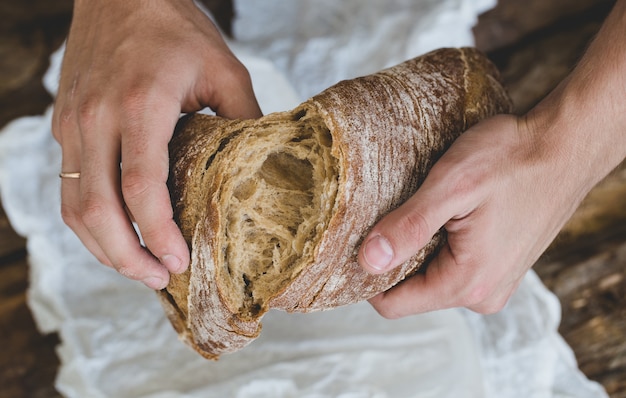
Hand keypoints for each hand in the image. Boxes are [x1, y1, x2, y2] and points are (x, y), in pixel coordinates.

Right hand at [52, 0, 261, 288]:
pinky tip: (118, 232)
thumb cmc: (175, 26)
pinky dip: (90, 219)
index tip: (179, 263)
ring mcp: (72, 122)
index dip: (157, 234)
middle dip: (125, 257)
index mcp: (140, 104)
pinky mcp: (63, 124)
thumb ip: (244, 121)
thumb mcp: (224, 69)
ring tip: (138, 267)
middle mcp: (95, 118)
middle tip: (159, 279)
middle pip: (95, 210)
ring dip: (102, 246)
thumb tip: (264, 168)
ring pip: (73, 205)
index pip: (139, 188)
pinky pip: (69, 185)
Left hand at [358, 0, 625, 316]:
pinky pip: (451, 265)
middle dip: (392, 257)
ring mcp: (493, 282)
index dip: (365, 276)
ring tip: (420, 207)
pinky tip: (442, 212)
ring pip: (429, 276)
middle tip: (388, 214)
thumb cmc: (513, 159)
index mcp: (467, 284)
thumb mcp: (453, 185)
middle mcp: (481, 294)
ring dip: (416, 246)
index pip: (392, 304)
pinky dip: (438, 242)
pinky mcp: (498, 266)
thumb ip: (409, 226)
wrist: (564, 145)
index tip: (355, 241)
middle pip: (409, 291)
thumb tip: (367, 261)